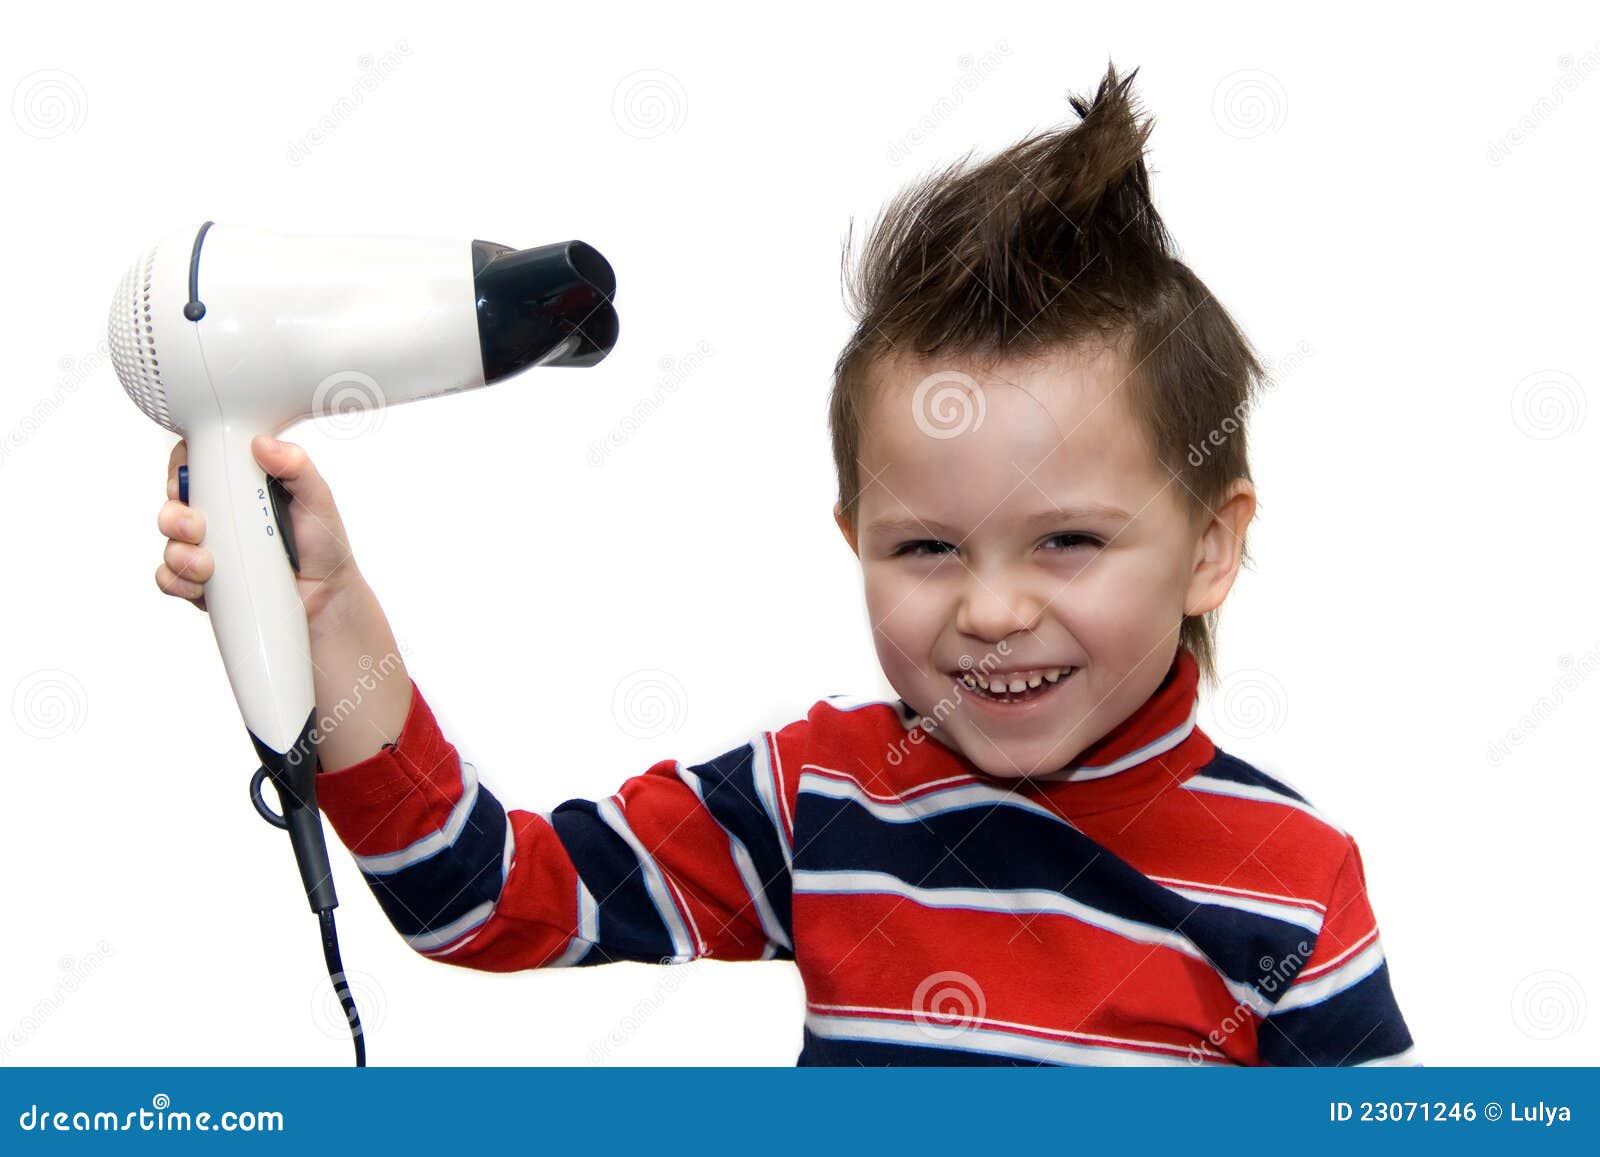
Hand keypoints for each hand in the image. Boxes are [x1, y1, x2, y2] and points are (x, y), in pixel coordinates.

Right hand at [155, 435, 361, 622]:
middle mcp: (218, 516)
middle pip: (172, 506)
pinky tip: (203, 585)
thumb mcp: (316, 499)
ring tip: (209, 566)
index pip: (194, 467)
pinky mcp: (203, 582)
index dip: (181, 471)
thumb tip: (263, 444)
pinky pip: (171, 579)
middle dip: (175, 517)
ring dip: (180, 554)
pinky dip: (179, 582)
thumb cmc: (322, 545)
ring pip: (169, 544)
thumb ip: (296, 467)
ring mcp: (207, 549)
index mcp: (239, 487)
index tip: (186, 482)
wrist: (327, 597)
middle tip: (197, 528)